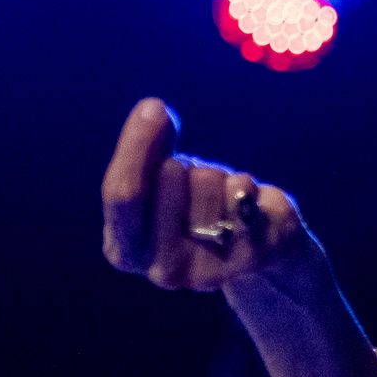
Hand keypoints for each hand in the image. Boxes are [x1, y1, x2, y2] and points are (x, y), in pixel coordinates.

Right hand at [101, 97, 316, 292]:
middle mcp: (163, 269)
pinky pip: (246, 190)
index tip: (154, 107)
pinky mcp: (254, 255)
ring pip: (210, 180)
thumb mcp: (162, 181)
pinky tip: (249, 207)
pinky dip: (248, 184)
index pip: (121, 193)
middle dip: (185, 164)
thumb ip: (148, 151)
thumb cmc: (196, 207)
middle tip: (196, 184)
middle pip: (169, 178)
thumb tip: (152, 110)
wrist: (256, 245)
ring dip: (219, 177)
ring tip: (223, 200)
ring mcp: (210, 269)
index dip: (136, 145)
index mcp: (125, 251)